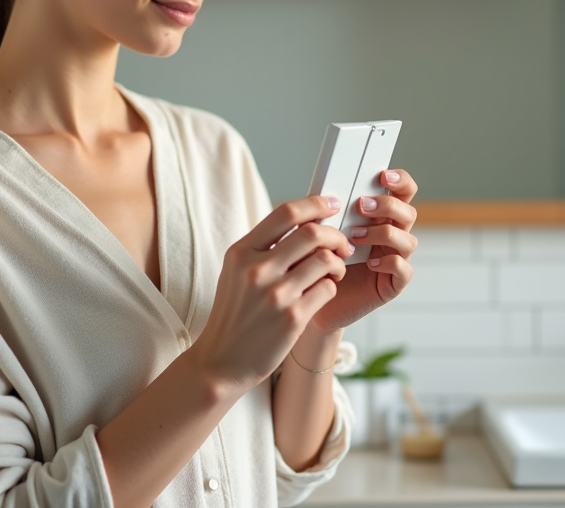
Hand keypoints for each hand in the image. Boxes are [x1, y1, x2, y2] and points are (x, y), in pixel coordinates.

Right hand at [188, 195, 352, 391]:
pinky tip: (324, 291)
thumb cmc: (234, 314)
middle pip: (312, 233)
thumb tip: (303, 221)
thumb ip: (263, 247)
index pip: (286, 213)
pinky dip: (332, 286)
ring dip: (338, 263)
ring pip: (325, 260)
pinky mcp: (293, 317)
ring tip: (334, 271)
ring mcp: (275, 294)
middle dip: (335, 235)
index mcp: (242, 252)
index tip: (331, 204)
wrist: (221, 362)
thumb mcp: (236, 272)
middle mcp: (257, 269)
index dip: (315, 204)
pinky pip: (328, 288)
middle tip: (343, 244)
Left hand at [308, 169, 417, 333]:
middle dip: (388, 205)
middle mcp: (392, 235)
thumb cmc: (317, 261)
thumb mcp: (320, 231)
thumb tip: (325, 193)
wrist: (313, 299)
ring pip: (408, 239)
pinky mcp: (393, 283)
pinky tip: (368, 263)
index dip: (400, 180)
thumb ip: (329, 212)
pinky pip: (404, 269)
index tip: (383, 175)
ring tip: (355, 237)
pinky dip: (389, 262)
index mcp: (379, 217)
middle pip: (408, 212)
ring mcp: (395, 259)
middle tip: (361, 206)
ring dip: (383, 233)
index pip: (402, 192)